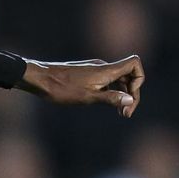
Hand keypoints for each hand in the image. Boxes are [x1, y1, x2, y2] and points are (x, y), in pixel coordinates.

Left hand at [19, 57, 144, 116]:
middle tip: (125, 114)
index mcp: (106, 70)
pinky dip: (113, 91)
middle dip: (132, 94)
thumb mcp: (88, 97)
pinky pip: (108, 80)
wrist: (39, 79)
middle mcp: (103, 67)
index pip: (134, 63)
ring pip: (118, 79)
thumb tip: (131, 100)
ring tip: (120, 113)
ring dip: (123, 94)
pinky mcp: (88, 74)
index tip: (130, 97)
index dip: (139, 80)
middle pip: (129, 75)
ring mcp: (95, 69)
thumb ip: (111, 98)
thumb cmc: (61, 89)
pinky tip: (108, 104)